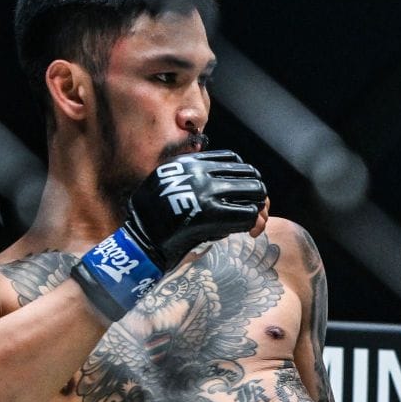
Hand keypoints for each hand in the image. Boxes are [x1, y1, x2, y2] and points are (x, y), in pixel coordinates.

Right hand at [72, 151, 267, 318]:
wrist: (142, 242)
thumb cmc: (156, 218)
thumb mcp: (170, 183)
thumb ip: (196, 178)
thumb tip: (233, 182)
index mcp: (189, 162)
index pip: (234, 159)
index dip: (244, 176)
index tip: (242, 194)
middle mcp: (200, 172)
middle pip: (250, 174)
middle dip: (257, 193)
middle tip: (255, 212)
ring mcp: (207, 191)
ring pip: (256, 191)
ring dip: (258, 208)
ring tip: (253, 224)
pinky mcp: (212, 214)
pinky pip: (249, 214)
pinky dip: (253, 223)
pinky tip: (247, 232)